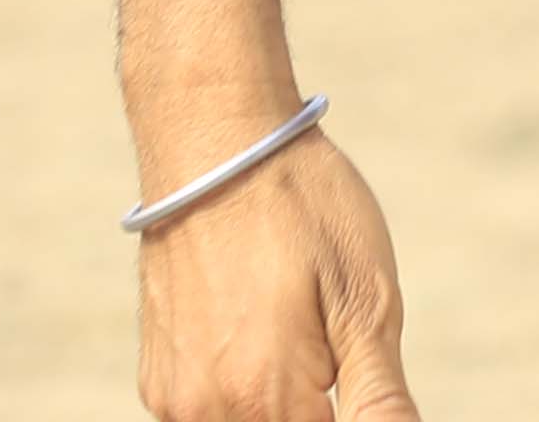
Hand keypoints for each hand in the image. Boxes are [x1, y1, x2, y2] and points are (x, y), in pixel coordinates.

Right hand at [139, 133, 419, 421]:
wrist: (215, 143)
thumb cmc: (301, 208)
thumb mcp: (366, 297)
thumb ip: (380, 399)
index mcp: (264, 399)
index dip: (355, 413)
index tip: (357, 367)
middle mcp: (205, 412)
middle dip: (319, 406)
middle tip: (331, 336)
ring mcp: (174, 397)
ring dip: (281, 404)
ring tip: (297, 326)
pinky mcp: (158, 376)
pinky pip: (208, 412)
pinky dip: (243, 393)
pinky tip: (262, 328)